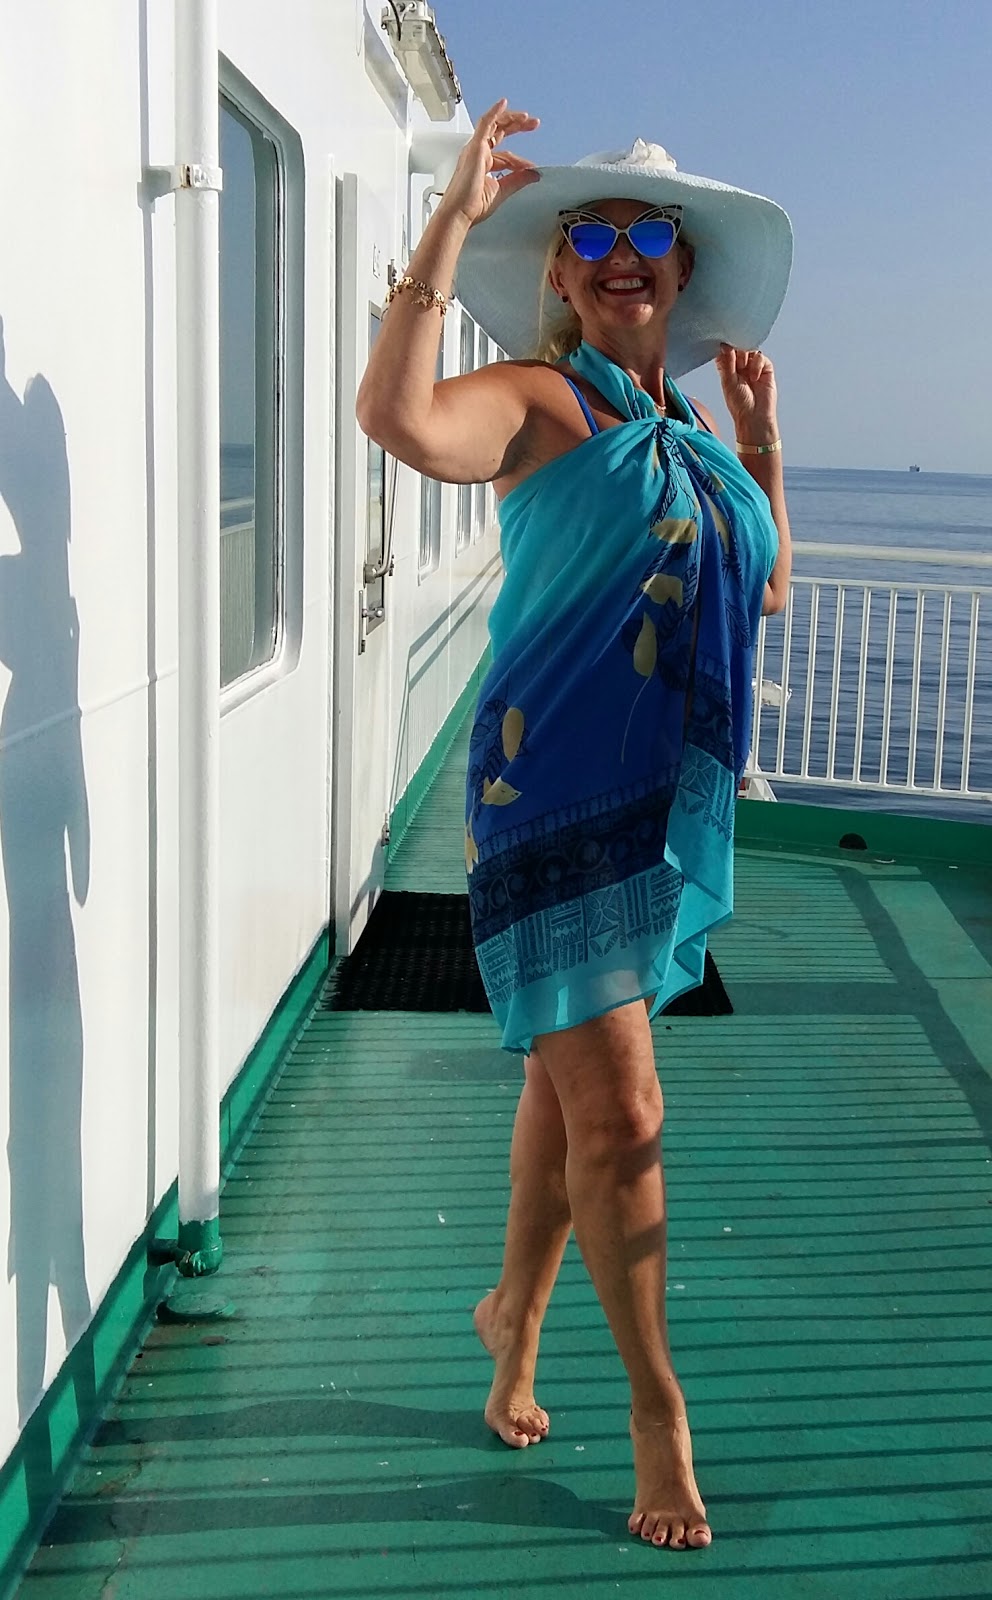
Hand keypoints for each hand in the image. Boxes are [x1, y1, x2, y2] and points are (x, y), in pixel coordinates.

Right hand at [438, 98, 539, 228]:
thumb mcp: (502, 191)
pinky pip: (485, 123)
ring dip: (511, 119)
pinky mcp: (475, 147)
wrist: (459, 212)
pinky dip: (494, 112)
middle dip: (517, 126)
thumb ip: (518, 180)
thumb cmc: (472, 206)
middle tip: (533, 124)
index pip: (506, 155)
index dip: (520, 161)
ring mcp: (475, 149)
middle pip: (499, 132)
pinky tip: (503, 103)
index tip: (531, 168)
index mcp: (483, 164)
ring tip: (527, 118)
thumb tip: (534, 174)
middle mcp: (478, 153)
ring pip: (494, 125)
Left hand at [715, 344, 778, 443]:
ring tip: (743, 370)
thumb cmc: (740, 404)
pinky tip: (754, 377)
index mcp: (728, 369)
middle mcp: (740, 366)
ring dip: (745, 357)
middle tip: (735, 363)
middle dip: (736, 351)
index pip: (725, 351)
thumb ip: (727, 362)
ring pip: (749, 349)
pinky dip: (757, 364)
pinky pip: (760, 357)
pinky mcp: (765, 368)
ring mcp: (753, 366)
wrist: (755, 416)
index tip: (723, 345)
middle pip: (738, 347)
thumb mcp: (728, 381)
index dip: (724, 347)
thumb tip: (724, 345)